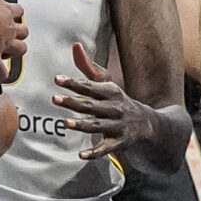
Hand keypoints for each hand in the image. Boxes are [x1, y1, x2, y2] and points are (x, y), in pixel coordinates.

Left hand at [53, 43, 166, 159]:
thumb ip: (88, 67)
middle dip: (74, 102)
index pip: (90, 86)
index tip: (57, 79)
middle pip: (92, 105)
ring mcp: (117, 127)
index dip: (74, 83)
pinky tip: (81, 155)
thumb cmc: (118, 101)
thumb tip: (75, 45)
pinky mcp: (119, 143)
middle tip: (54, 98)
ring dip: (82, 124)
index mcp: (111, 92)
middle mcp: (115, 109)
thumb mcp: (107, 83)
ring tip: (65, 123)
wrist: (146, 125)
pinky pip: (106, 149)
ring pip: (98, 126)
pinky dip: (94, 153)